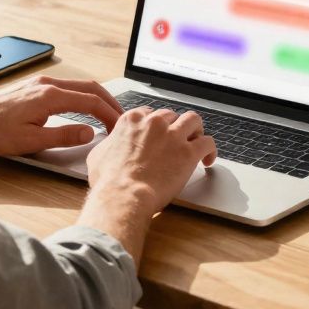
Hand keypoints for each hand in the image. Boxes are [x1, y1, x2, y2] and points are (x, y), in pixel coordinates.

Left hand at [0, 75, 122, 155]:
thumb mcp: (32, 141)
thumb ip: (64, 136)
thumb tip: (90, 133)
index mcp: (50, 96)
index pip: (91, 101)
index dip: (110, 115)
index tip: (119, 127)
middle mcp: (47, 84)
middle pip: (90, 87)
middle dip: (110, 102)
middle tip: (122, 119)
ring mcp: (40, 83)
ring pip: (79, 85)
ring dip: (97, 98)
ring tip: (108, 114)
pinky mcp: (34, 87)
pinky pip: (67, 87)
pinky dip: (83, 96)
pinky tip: (84, 107)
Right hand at [84, 106, 216, 219]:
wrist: (123, 195)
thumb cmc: (109, 180)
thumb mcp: (99, 154)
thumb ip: (110, 143)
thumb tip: (111, 144)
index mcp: (133, 120)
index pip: (150, 112)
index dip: (156, 124)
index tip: (158, 133)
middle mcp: (154, 123)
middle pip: (172, 115)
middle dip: (174, 127)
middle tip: (176, 141)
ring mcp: (173, 136)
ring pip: (193, 120)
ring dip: (196, 130)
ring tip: (196, 141)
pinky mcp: (188, 152)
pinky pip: (208, 142)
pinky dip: (210, 150)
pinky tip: (208, 159)